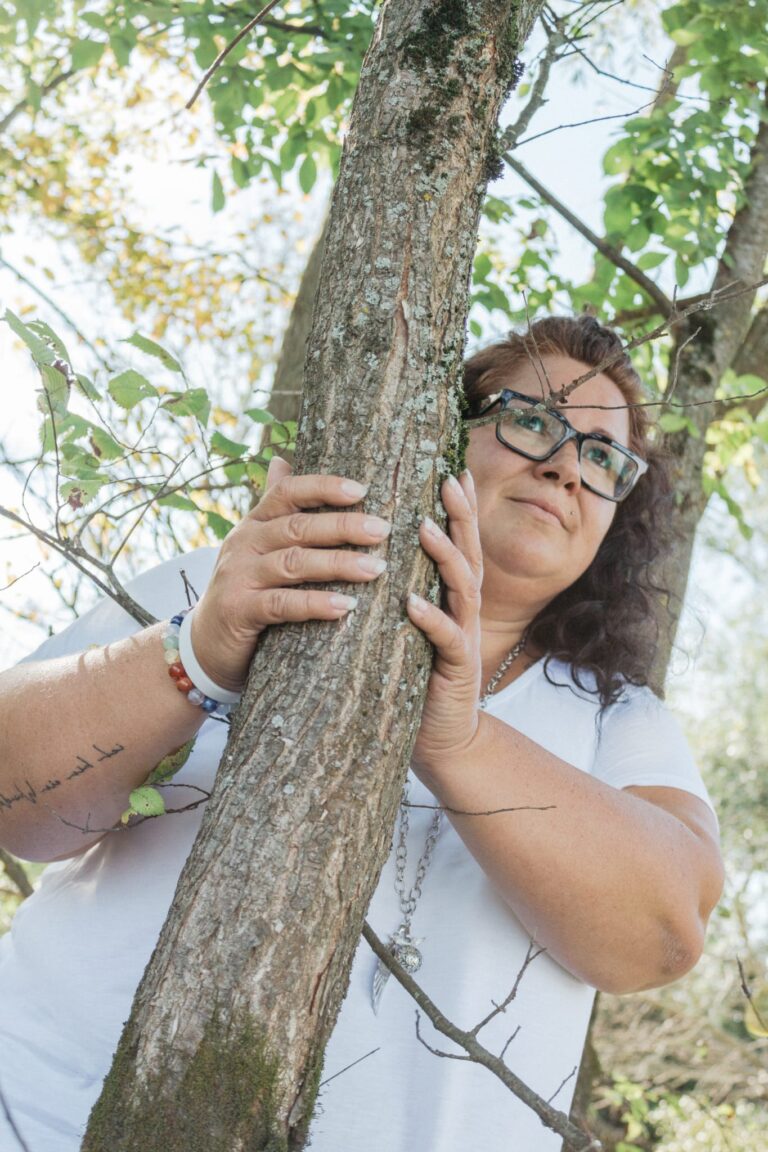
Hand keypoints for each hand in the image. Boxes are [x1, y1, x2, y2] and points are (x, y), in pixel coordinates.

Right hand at [190, 457, 390, 691]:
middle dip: (343, 526)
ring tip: (376, 568)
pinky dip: (315, 604)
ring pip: (293, 563)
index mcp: (254, 523)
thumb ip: (275, 508)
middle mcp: (244, 544)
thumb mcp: (257, 544)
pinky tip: (345, 606)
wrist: (207, 640)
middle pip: (297, 527)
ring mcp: (239, 576)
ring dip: (338, 563)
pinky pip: (283, 604)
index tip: (363, 490)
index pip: (288, 493)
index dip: (324, 487)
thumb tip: (282, 459)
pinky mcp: (240, 610)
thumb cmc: (246, 588)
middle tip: (382, 530)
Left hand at [408, 471, 483, 776]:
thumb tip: (371, 550)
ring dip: (445, 555)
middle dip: (461, 515)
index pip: (459, 541)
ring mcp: (464, 636)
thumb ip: (398, 587)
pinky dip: (431, 618)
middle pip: (469, 552)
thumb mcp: (405, 624)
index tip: (453, 468)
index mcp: (452, 596)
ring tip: (425, 528)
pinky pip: (446, 638)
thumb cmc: (415, 674)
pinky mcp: (456, 668)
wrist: (442, 736)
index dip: (460, 506)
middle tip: (448, 479)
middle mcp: (464, 609)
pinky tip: (414, 603)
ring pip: (462, 587)